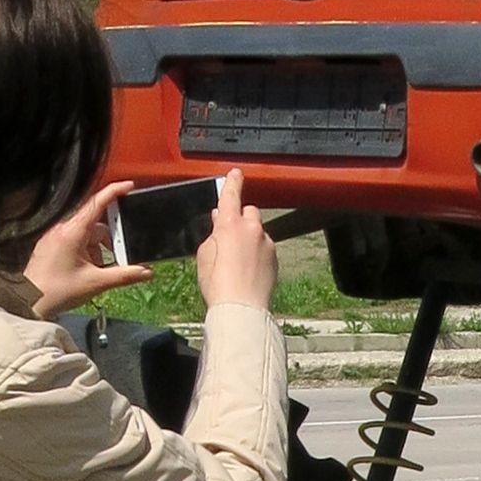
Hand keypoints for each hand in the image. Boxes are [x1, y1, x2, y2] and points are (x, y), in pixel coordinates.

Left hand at [25, 182, 154, 316]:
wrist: (28, 303)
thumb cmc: (57, 291)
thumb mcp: (96, 283)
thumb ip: (124, 275)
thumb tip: (147, 272)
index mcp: (73, 232)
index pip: (97, 203)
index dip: (115, 191)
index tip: (129, 186)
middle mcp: (63, 230)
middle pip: (96, 224)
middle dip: (111, 239)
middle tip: (121, 256)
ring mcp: (56, 238)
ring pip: (87, 235)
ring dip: (99, 249)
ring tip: (101, 271)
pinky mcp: (51, 247)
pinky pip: (76, 242)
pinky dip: (88, 253)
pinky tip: (90, 271)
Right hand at [197, 170, 278, 310]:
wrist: (241, 308)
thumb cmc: (217, 283)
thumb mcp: (205, 255)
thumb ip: (214, 233)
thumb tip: (220, 221)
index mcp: (230, 225)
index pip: (232, 195)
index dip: (233, 182)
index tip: (236, 173)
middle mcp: (252, 229)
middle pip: (249, 212)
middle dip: (240, 219)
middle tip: (228, 235)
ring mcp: (266, 243)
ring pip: (257, 231)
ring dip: (249, 238)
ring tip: (236, 261)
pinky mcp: (274, 258)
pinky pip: (264, 247)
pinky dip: (257, 253)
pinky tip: (247, 270)